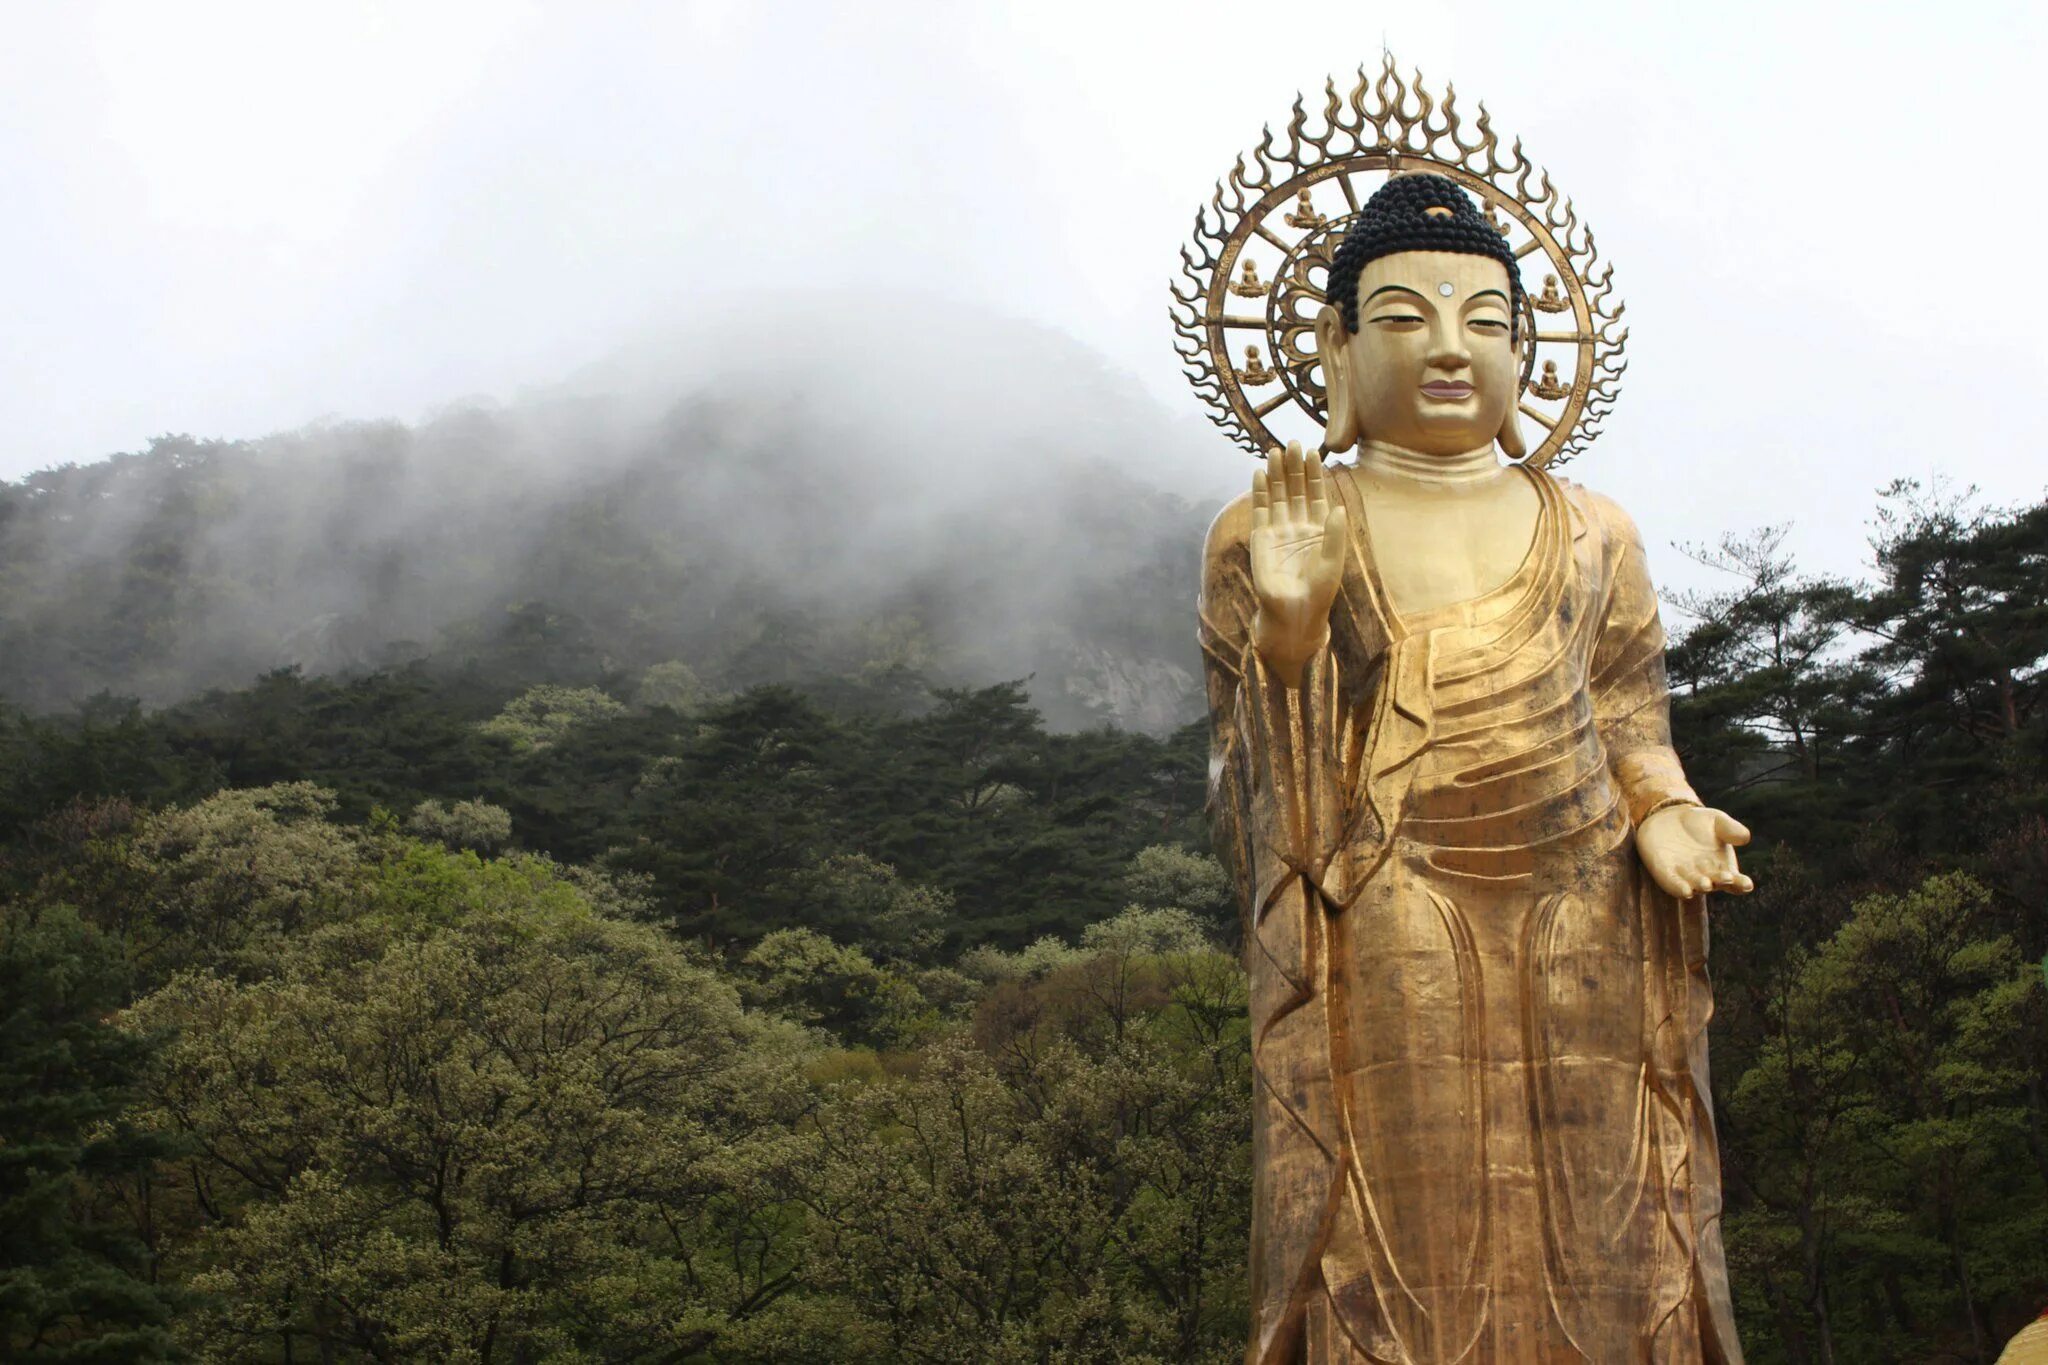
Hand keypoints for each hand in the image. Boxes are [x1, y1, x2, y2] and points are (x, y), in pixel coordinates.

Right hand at [1250, 442, 1348, 685]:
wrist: (1294, 612)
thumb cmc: (1319, 590)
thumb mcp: (1334, 561)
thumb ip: (1335, 534)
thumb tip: (1338, 506)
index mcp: (1320, 528)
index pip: (1317, 494)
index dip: (1315, 473)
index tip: (1314, 452)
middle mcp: (1299, 524)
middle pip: (1296, 489)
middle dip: (1294, 467)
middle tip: (1292, 443)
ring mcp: (1279, 530)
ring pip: (1277, 495)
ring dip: (1276, 474)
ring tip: (1274, 451)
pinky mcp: (1261, 538)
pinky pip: (1260, 511)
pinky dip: (1259, 492)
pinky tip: (1259, 474)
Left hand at [1636, 805, 1753, 898]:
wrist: (1669, 819)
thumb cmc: (1700, 822)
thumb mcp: (1717, 821)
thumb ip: (1731, 829)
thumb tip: (1744, 838)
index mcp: (1724, 867)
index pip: (1736, 881)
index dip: (1741, 884)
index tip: (1746, 884)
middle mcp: (1707, 877)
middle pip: (1717, 884)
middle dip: (1721, 882)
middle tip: (1726, 878)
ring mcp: (1686, 878)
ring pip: (1696, 887)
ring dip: (1700, 886)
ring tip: (1706, 884)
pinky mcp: (1666, 874)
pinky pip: (1674, 885)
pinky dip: (1679, 889)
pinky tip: (1685, 891)